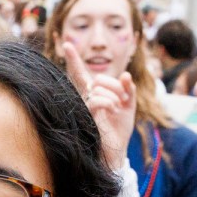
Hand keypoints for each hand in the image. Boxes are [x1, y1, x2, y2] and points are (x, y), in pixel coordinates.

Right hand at [63, 39, 136, 169]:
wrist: (116, 152)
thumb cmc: (119, 130)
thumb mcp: (129, 105)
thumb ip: (129, 89)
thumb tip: (126, 74)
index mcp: (94, 95)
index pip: (81, 74)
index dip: (74, 60)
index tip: (67, 44)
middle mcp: (85, 100)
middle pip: (97, 79)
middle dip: (116, 86)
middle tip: (124, 99)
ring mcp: (84, 107)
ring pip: (98, 88)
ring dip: (115, 96)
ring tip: (118, 110)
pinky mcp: (86, 116)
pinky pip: (96, 99)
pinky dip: (109, 102)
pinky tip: (113, 111)